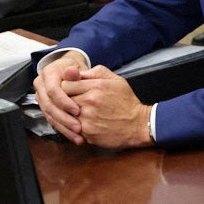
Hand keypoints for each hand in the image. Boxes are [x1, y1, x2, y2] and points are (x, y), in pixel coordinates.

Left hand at [35, 52, 150, 149]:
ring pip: (67, 115)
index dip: (68, 88)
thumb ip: (96, 72)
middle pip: (64, 99)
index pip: (65, 84)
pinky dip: (78, 126)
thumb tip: (77, 71)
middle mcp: (89, 101)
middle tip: (78, 103)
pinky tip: (89, 124)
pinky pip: (74, 128)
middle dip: (68, 101)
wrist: (138, 125)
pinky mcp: (88, 133)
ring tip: (85, 115)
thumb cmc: (127, 102)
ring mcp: (88, 118)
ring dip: (72, 115)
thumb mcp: (116, 80)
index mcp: (96, 86)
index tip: (75, 91)